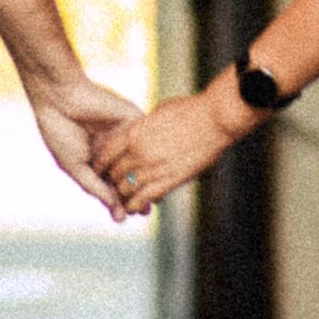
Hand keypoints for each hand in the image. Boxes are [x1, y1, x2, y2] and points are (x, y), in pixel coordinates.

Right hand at [24, 67, 142, 217]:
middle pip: (127, 176)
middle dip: (135, 194)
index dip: (116, 201)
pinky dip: (147, 157)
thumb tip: (116, 209)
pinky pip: (144, 141)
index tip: (123, 217)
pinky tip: (151, 173)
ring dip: (145, 179)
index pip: (110, 185)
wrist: (61, 98)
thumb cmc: (61, 131)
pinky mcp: (134, 121)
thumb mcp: (75, 166)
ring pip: (139, 161)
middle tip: (144, 211)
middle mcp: (111, 149)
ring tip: (151, 199)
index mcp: (94, 160)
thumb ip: (95, 187)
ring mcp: (123, 136)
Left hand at [90, 89, 235, 215]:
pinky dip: (137, 204)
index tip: (102, 168)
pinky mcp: (171, 180)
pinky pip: (146, 197)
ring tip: (123, 199)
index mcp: (135, 132)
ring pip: (127, 189)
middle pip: (115, 173)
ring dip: (123, 195)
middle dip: (112, 181)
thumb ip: (145, 127)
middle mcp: (140, 151)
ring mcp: (155, 167)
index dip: (102, 163)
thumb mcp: (159, 113)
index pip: (107, 153)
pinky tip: (135, 207)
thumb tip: (138, 132)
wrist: (216, 118)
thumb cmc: (192, 110)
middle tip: (112, 186)